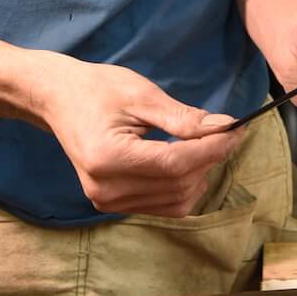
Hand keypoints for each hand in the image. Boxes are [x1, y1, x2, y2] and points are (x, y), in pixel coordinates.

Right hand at [28, 52, 244, 215]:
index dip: (213, 149)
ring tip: (203, 144)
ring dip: (199, 175)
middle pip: (179, 185)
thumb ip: (183, 118)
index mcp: (108, 158)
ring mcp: (106, 201)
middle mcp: (105, 189)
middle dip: (210, 159)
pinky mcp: (111, 205)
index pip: (175, 163)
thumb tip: (225, 128)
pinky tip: (185, 161)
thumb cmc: (96, 89)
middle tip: (226, 132)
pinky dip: (183, 186)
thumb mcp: (141, 94)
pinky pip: (164, 206)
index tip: (237, 130)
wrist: (58, 99)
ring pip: (176, 201)